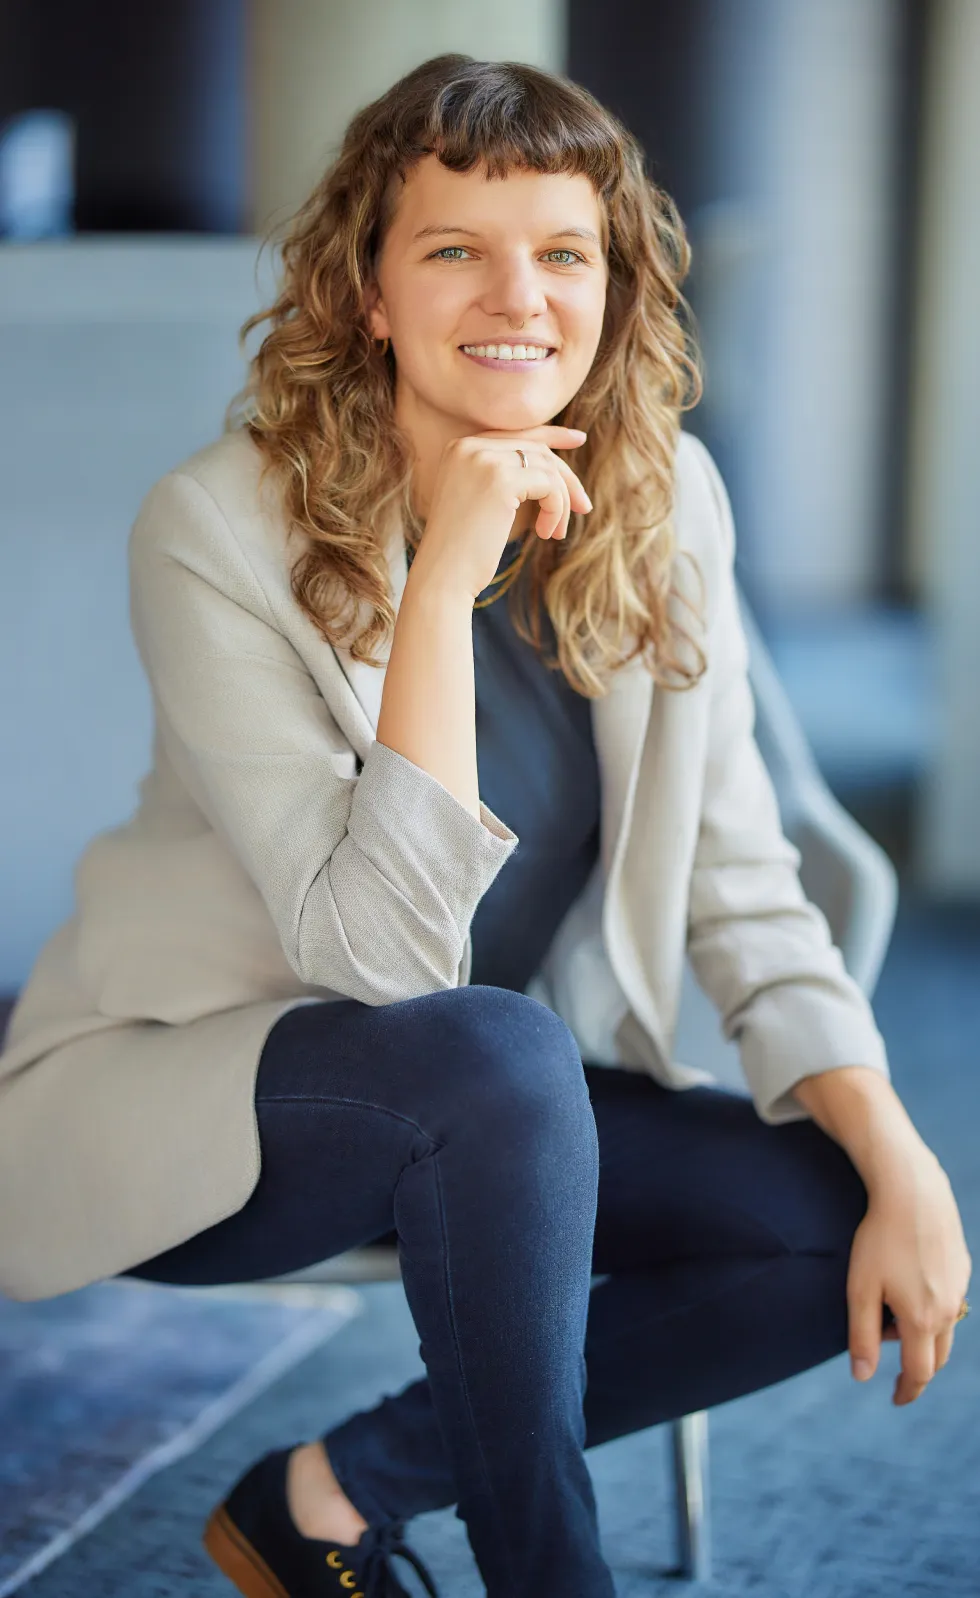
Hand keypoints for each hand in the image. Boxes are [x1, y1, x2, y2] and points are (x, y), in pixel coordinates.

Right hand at [410, 425, 591, 601]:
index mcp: (460, 448)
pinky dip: (556, 509)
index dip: (552, 435)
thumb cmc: (463, 550)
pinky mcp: (500, 479)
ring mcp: (484, 460)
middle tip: (584, 508)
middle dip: (565, 479)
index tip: (579, 439)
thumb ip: (505, 476)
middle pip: (536, 448)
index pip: (516, 434)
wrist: (443, 576)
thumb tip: (552, 467)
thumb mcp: (481, 503)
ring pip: (547, 467)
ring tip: (556, 533)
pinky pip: (549, 485)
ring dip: (560, 502)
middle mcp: (469, 446)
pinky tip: (546, 533)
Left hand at [847, 1144, 970, 1404]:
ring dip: (924, 1335)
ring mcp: (959, 1287)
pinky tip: (911, 1287)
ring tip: (892, 1318)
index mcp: (922, 1320)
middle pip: (937, 1356)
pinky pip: (950, 1300)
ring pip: (945, 1328)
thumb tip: (862, 1375)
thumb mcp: (860, 1288)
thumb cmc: (880, 1239)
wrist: (913, 1193)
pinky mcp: (962, 1267)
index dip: (907, 1391)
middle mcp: (948, 1310)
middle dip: (918, 1368)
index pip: (919, 1373)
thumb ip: (861, 1336)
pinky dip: (932, 1308)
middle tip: (897, 1370)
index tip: (895, 1399)